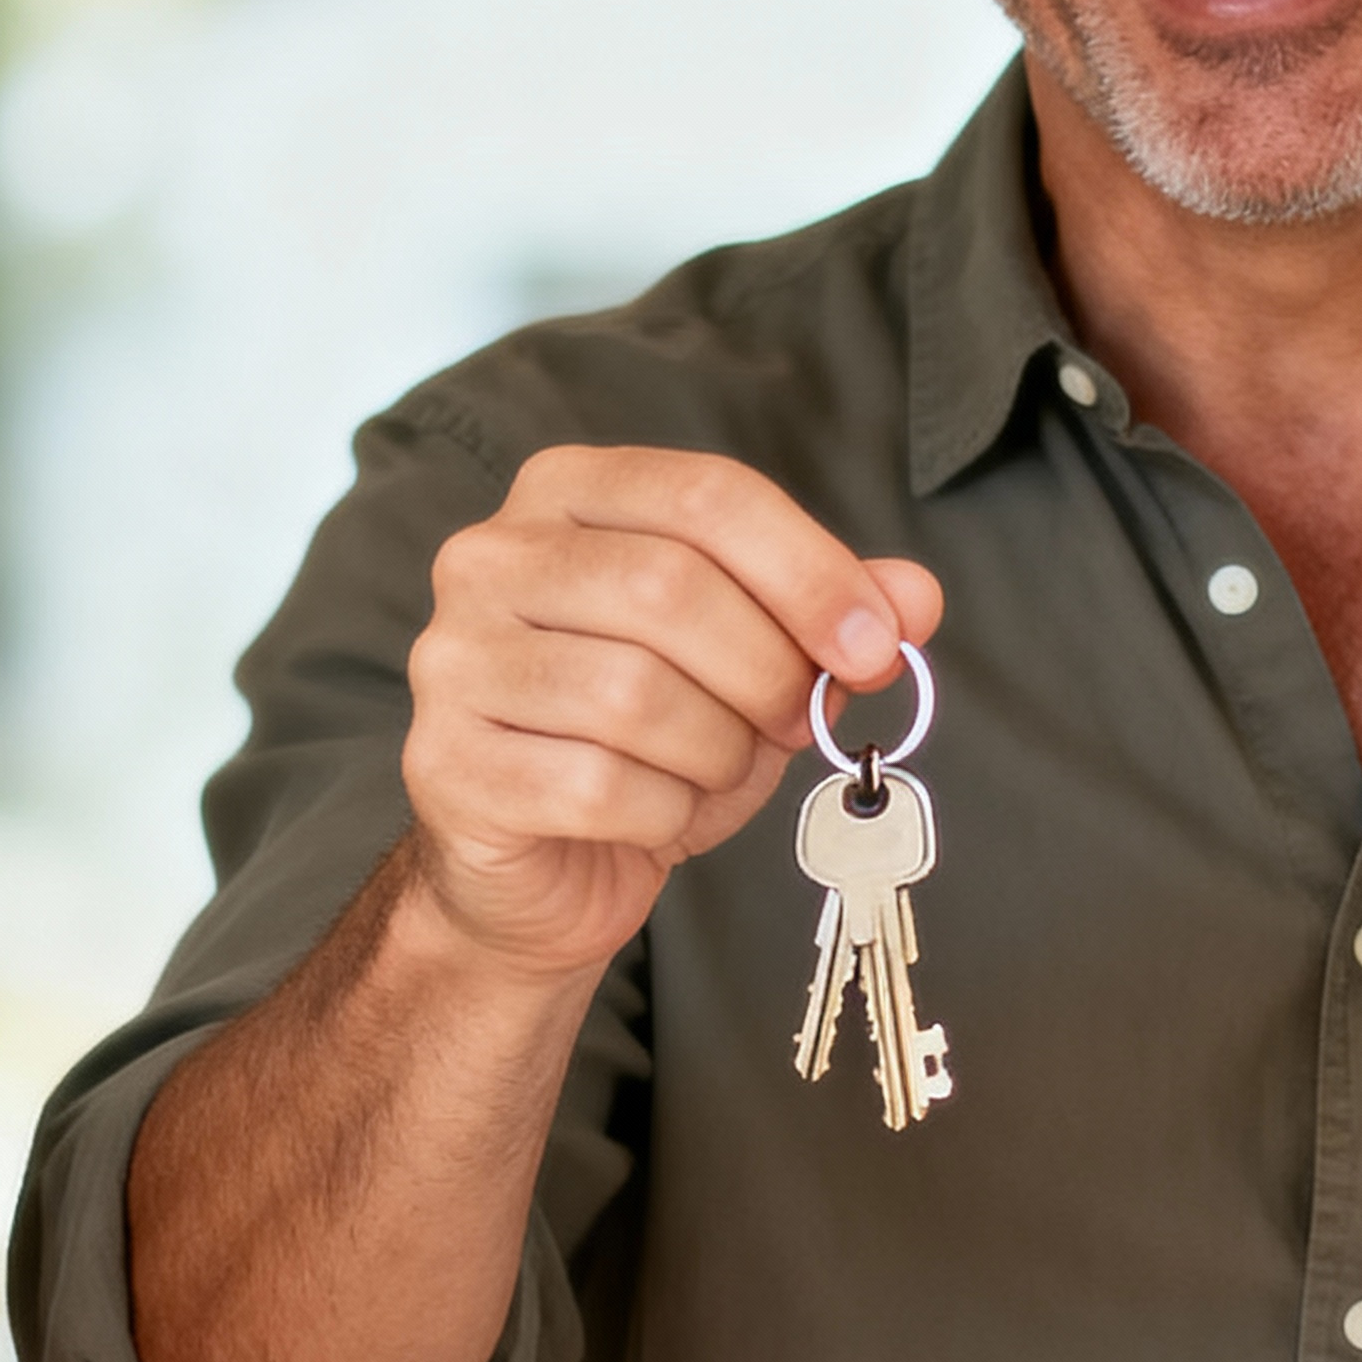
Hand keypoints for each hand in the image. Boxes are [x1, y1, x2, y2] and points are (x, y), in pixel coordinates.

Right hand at [399, 445, 943, 984]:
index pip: (707, 494)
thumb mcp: (757, 665)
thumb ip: (832, 618)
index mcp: (567, 493)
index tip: (875, 647)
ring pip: (633, 693)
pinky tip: (655, 814)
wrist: (545, 868)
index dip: (809, 571)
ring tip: (714, 767)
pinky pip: (595, 785)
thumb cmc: (651, 745)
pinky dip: (663, 812)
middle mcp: (490, 556)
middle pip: (670, 587)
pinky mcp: (446, 762)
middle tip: (795, 723)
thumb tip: (916, 596)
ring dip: (714, 750)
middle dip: (767, 672)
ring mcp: (453, 658)